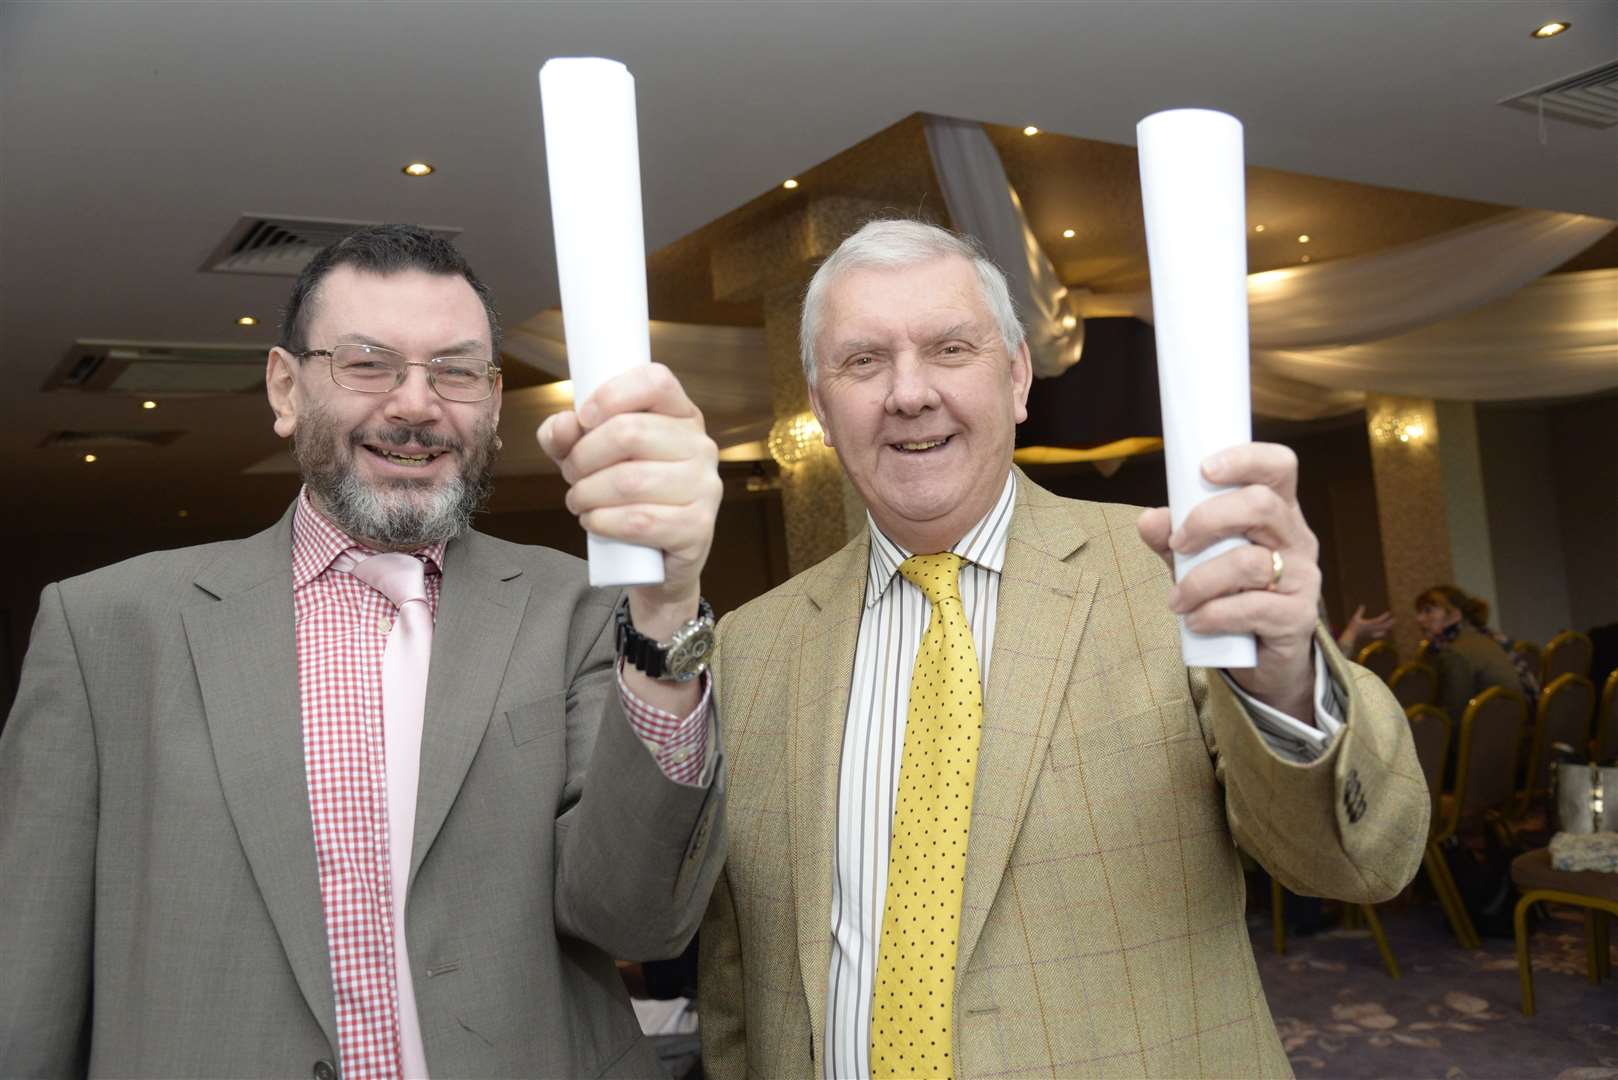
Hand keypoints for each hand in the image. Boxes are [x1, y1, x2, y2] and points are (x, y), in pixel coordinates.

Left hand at [537, 364, 720, 637]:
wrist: (655, 562)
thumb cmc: (625, 497)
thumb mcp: (591, 458)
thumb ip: (568, 435)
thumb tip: (562, 425)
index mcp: (681, 415)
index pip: (655, 381)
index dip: (611, 394)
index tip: (583, 418)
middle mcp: (701, 446)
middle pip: (630, 432)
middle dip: (584, 456)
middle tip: (572, 475)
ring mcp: (706, 487)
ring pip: (630, 481)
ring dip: (588, 494)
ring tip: (580, 502)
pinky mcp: (698, 528)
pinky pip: (640, 521)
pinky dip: (604, 522)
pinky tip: (595, 523)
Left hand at [1136, 443, 1320, 719]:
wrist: (1263, 658)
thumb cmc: (1230, 593)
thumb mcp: (1196, 560)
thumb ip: (1172, 538)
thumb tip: (1148, 519)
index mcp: (1277, 512)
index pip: (1279, 467)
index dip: (1246, 459)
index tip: (1205, 470)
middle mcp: (1297, 538)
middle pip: (1261, 505)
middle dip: (1207, 520)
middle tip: (1177, 545)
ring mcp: (1304, 578)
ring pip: (1249, 562)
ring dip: (1199, 581)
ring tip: (1177, 601)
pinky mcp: (1298, 618)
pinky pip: (1252, 608)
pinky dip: (1213, 614)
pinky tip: (1196, 621)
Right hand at [1339, 605, 1393, 650]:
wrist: (1351, 637)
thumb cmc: (1353, 627)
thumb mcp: (1355, 618)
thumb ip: (1360, 611)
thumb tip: (1362, 605)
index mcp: (1370, 624)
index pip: (1380, 620)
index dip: (1385, 616)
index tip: (1389, 612)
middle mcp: (1373, 629)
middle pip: (1384, 626)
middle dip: (1390, 622)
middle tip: (1395, 619)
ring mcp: (1372, 633)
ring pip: (1383, 630)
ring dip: (1388, 627)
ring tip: (1392, 625)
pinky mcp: (1371, 635)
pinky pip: (1379, 634)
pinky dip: (1383, 633)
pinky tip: (1385, 632)